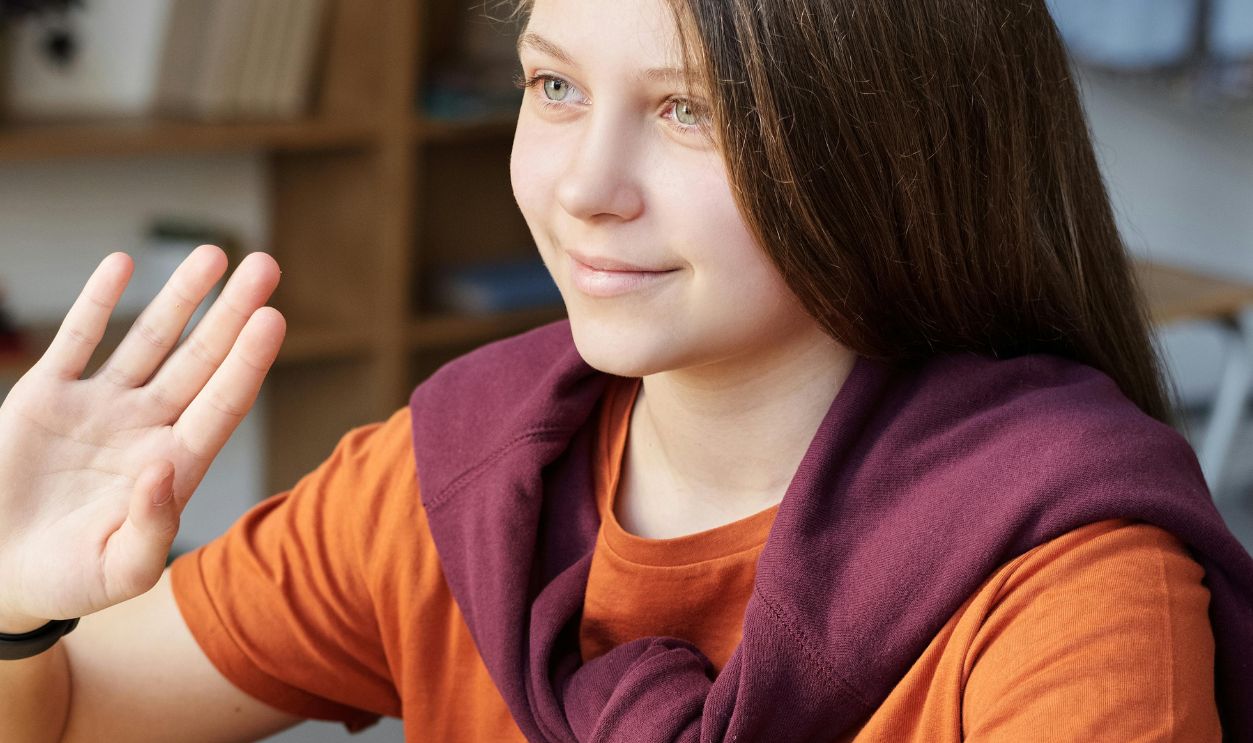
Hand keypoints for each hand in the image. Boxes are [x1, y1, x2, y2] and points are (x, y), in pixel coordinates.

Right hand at [0, 246, 283, 631]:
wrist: (1, 574)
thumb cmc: (69, 582)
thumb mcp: (119, 572)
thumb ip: (152, 528)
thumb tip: (167, 470)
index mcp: (174, 465)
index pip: (222, 403)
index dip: (248, 361)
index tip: (273, 318)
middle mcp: (146, 427)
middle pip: (200, 359)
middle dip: (231, 313)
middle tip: (266, 265)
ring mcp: (101, 408)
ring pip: (150, 339)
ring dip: (180, 297)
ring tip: (213, 254)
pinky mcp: (47, 397)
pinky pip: (77, 339)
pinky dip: (98, 302)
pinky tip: (124, 264)